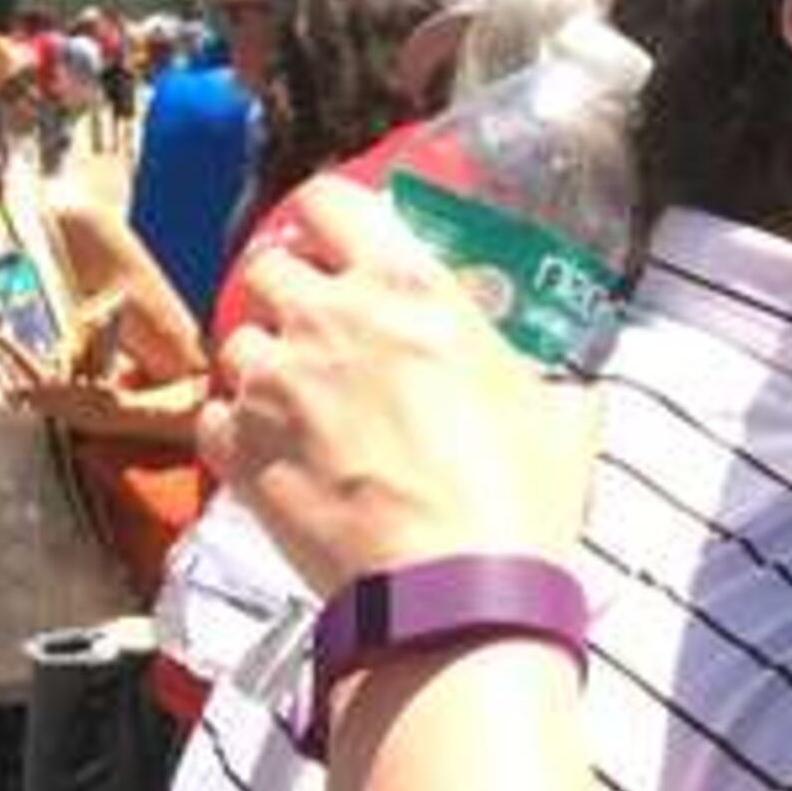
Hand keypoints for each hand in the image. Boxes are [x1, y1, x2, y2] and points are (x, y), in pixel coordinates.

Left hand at [200, 176, 594, 596]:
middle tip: (319, 330)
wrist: (456, 589)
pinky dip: (237, 431)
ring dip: (261, 364)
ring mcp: (276, 384)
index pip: (331, 201)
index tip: (334, 240)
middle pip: (266, 268)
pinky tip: (273, 454)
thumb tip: (576, 392)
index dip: (326, 217)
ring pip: (234, 343)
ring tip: (298, 403)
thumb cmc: (517, 497)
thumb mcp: (560, 415)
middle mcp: (329, 319)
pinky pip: (215, 418)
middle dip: (288, 293)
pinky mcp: (242, 451)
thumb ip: (545, 382)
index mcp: (408, 288)